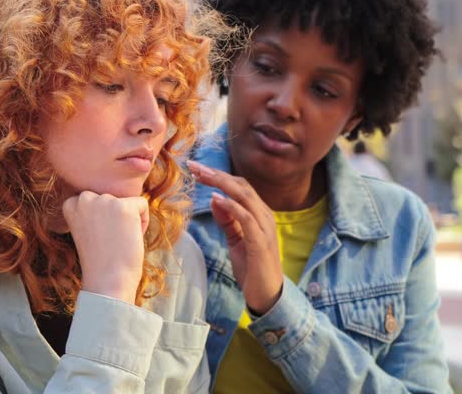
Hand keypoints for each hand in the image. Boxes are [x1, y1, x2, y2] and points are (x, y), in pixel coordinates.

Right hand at [62, 191, 148, 303]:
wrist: (107, 281)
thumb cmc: (100, 260)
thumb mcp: (88, 228)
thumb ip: (94, 210)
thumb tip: (113, 197)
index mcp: (71, 204)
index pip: (96, 199)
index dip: (102, 220)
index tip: (98, 238)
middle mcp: (85, 198)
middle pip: (112, 199)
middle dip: (115, 218)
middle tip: (108, 241)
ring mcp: (104, 201)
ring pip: (127, 202)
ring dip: (129, 220)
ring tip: (118, 241)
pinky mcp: (124, 206)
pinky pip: (143, 205)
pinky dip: (143, 221)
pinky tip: (130, 237)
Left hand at [187, 160, 283, 314]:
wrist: (268, 295)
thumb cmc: (253, 267)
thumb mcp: (236, 240)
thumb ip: (227, 221)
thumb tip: (215, 200)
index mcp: (259, 214)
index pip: (240, 186)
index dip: (218, 176)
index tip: (196, 170)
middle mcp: (264, 216)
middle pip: (241, 186)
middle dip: (216, 174)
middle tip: (194, 166)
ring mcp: (265, 228)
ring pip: (245, 197)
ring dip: (222, 184)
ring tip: (203, 175)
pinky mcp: (261, 243)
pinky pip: (247, 219)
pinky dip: (232, 207)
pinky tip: (217, 200)